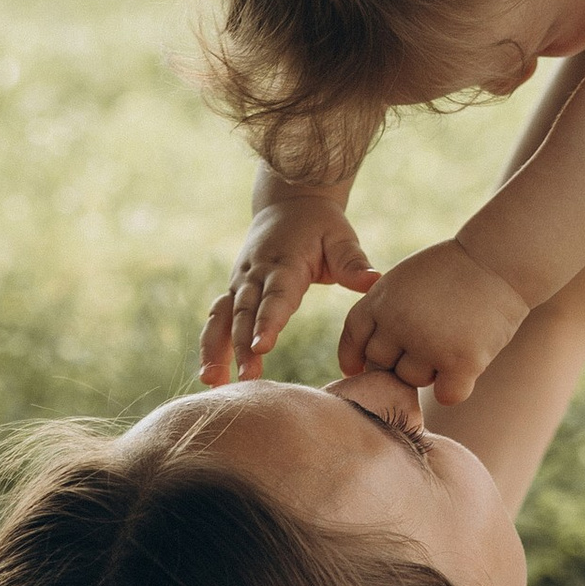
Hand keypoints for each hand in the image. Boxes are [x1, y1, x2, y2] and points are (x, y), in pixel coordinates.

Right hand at [200, 198, 379, 384]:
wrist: (288, 204)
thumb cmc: (321, 226)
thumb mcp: (341, 237)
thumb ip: (353, 262)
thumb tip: (374, 281)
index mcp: (284, 263)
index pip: (275, 296)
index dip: (268, 321)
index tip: (261, 347)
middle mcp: (256, 274)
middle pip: (245, 312)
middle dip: (241, 345)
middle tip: (246, 377)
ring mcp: (240, 282)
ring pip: (222, 317)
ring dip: (215, 349)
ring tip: (212, 381)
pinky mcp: (234, 290)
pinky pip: (217, 318)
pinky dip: (210, 344)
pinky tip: (210, 375)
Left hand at [336, 241, 530, 406]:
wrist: (500, 259)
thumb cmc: (455, 269)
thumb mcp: (405, 279)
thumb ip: (383, 312)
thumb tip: (365, 359)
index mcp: (380, 300)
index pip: (354, 339)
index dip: (356, 357)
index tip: (364, 367)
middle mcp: (398, 324)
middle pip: (382, 366)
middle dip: (398, 362)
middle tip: (427, 345)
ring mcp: (428, 345)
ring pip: (414, 381)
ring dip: (431, 371)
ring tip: (453, 343)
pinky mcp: (460, 362)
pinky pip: (446, 395)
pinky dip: (456, 386)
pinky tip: (468, 365)